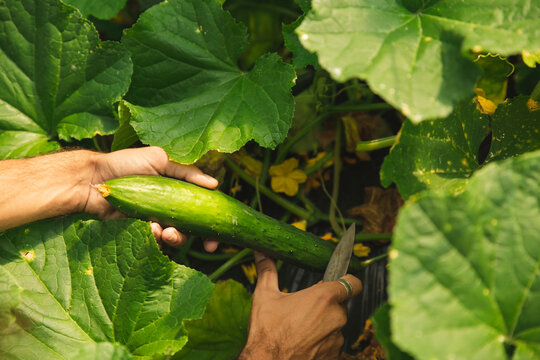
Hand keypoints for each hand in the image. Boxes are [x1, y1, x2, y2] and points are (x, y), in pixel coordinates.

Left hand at [84, 146, 218, 249]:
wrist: (95, 180)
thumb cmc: (126, 164)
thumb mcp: (160, 159)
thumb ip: (187, 171)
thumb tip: (215, 184)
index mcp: (178, 187)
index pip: (201, 204)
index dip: (213, 219)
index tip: (220, 233)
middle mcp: (170, 203)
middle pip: (194, 225)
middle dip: (203, 236)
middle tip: (210, 244)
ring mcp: (156, 217)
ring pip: (176, 236)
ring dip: (178, 237)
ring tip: (169, 232)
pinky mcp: (140, 229)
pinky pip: (155, 238)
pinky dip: (155, 235)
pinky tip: (150, 227)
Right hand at [238, 252, 361, 359]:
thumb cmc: (267, 332)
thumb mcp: (265, 296)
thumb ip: (267, 270)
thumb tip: (261, 253)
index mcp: (323, 298)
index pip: (352, 282)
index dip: (347, 280)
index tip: (337, 281)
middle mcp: (336, 317)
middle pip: (340, 304)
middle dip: (326, 304)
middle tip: (305, 308)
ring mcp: (337, 338)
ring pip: (336, 324)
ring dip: (323, 323)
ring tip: (301, 327)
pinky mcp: (334, 355)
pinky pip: (332, 342)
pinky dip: (321, 341)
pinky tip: (304, 342)